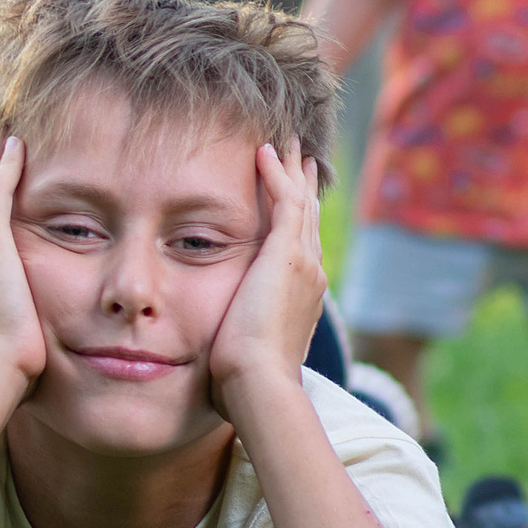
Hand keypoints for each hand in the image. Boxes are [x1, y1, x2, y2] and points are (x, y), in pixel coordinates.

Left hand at [208, 140, 327, 411]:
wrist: (259, 384)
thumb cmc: (242, 379)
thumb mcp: (243, 346)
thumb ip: (237, 332)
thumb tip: (218, 343)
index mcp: (299, 294)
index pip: (299, 244)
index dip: (297, 216)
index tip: (292, 194)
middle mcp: (308, 273)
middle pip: (308, 217)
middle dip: (302, 185)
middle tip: (300, 155)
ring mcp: (301, 262)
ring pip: (300, 202)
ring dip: (290, 170)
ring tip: (285, 143)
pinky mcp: (286, 255)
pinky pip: (285, 201)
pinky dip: (276, 174)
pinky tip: (262, 151)